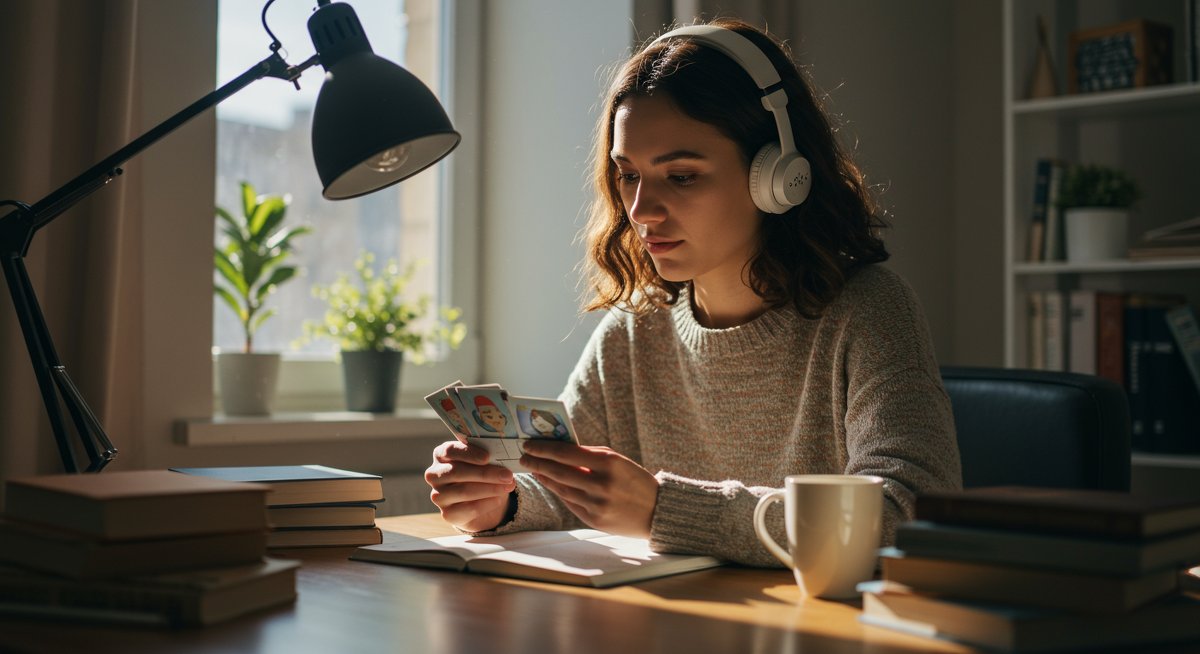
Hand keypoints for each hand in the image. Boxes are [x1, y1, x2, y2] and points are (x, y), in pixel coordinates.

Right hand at [425, 440, 515, 531]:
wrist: (482, 501)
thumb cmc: (481, 473)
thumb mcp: (483, 461)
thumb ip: (487, 457)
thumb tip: (503, 457)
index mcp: (441, 455)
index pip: (450, 450)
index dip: (469, 453)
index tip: (488, 456)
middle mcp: (435, 475)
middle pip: (456, 472)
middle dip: (485, 473)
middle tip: (507, 475)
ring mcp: (438, 496)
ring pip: (463, 491)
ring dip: (489, 489)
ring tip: (508, 486)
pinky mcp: (447, 514)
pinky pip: (468, 509)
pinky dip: (487, 503)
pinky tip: (499, 499)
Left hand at [519, 440, 658, 537]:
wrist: (657, 511)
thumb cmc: (636, 481)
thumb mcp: (619, 461)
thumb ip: (591, 456)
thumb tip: (560, 450)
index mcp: (609, 463)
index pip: (567, 453)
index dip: (545, 449)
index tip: (530, 445)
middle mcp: (601, 484)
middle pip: (559, 472)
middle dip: (538, 463)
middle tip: (524, 457)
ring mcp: (596, 504)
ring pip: (562, 488)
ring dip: (545, 478)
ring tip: (534, 469)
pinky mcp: (594, 520)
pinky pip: (570, 503)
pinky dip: (558, 492)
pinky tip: (550, 484)